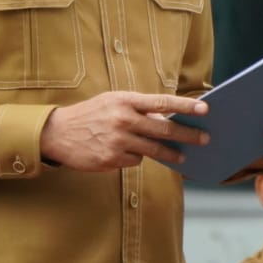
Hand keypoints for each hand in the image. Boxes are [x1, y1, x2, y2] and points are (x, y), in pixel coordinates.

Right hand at [39, 92, 209, 170]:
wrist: (58, 133)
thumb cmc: (91, 114)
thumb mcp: (112, 102)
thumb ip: (138, 108)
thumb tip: (166, 118)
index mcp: (125, 101)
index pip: (162, 102)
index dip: (185, 107)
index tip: (205, 110)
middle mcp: (123, 120)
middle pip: (163, 130)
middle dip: (188, 135)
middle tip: (204, 139)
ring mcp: (117, 141)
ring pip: (153, 150)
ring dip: (170, 154)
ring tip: (181, 156)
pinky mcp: (110, 159)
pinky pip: (135, 161)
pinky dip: (136, 158)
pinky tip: (125, 153)